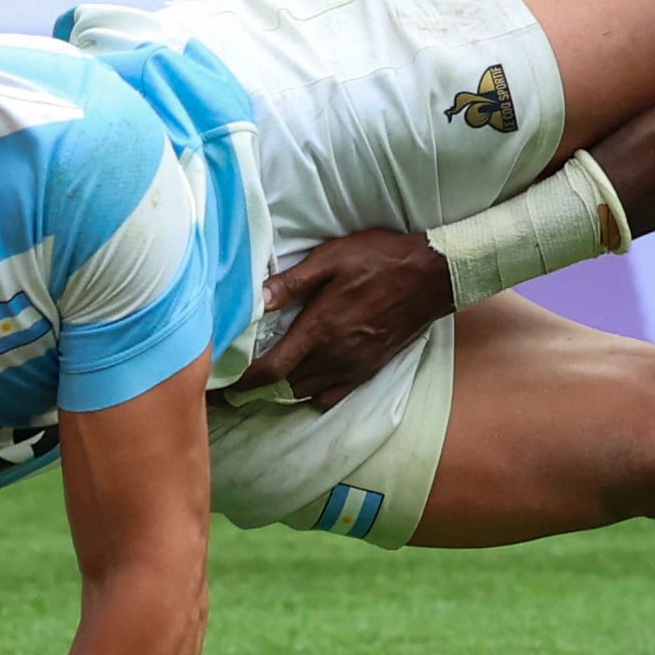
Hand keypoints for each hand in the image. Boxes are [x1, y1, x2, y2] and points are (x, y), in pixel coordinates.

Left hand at [232, 229, 453, 409]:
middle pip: (285, 384)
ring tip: (273, 370)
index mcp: (319, 330)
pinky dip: (314, 391)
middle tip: (242, 372)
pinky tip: (308, 374)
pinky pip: (332, 395)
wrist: (431, 277)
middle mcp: (335, 356)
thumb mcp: (330, 259)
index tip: (223, 386)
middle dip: (261, 382)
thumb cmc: (379, 261)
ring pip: (307, 390)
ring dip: (287, 384)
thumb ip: (291, 282)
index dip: (244, 382)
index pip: (271, 369)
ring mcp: (354, 367)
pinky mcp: (369, 370)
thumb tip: (255, 299)